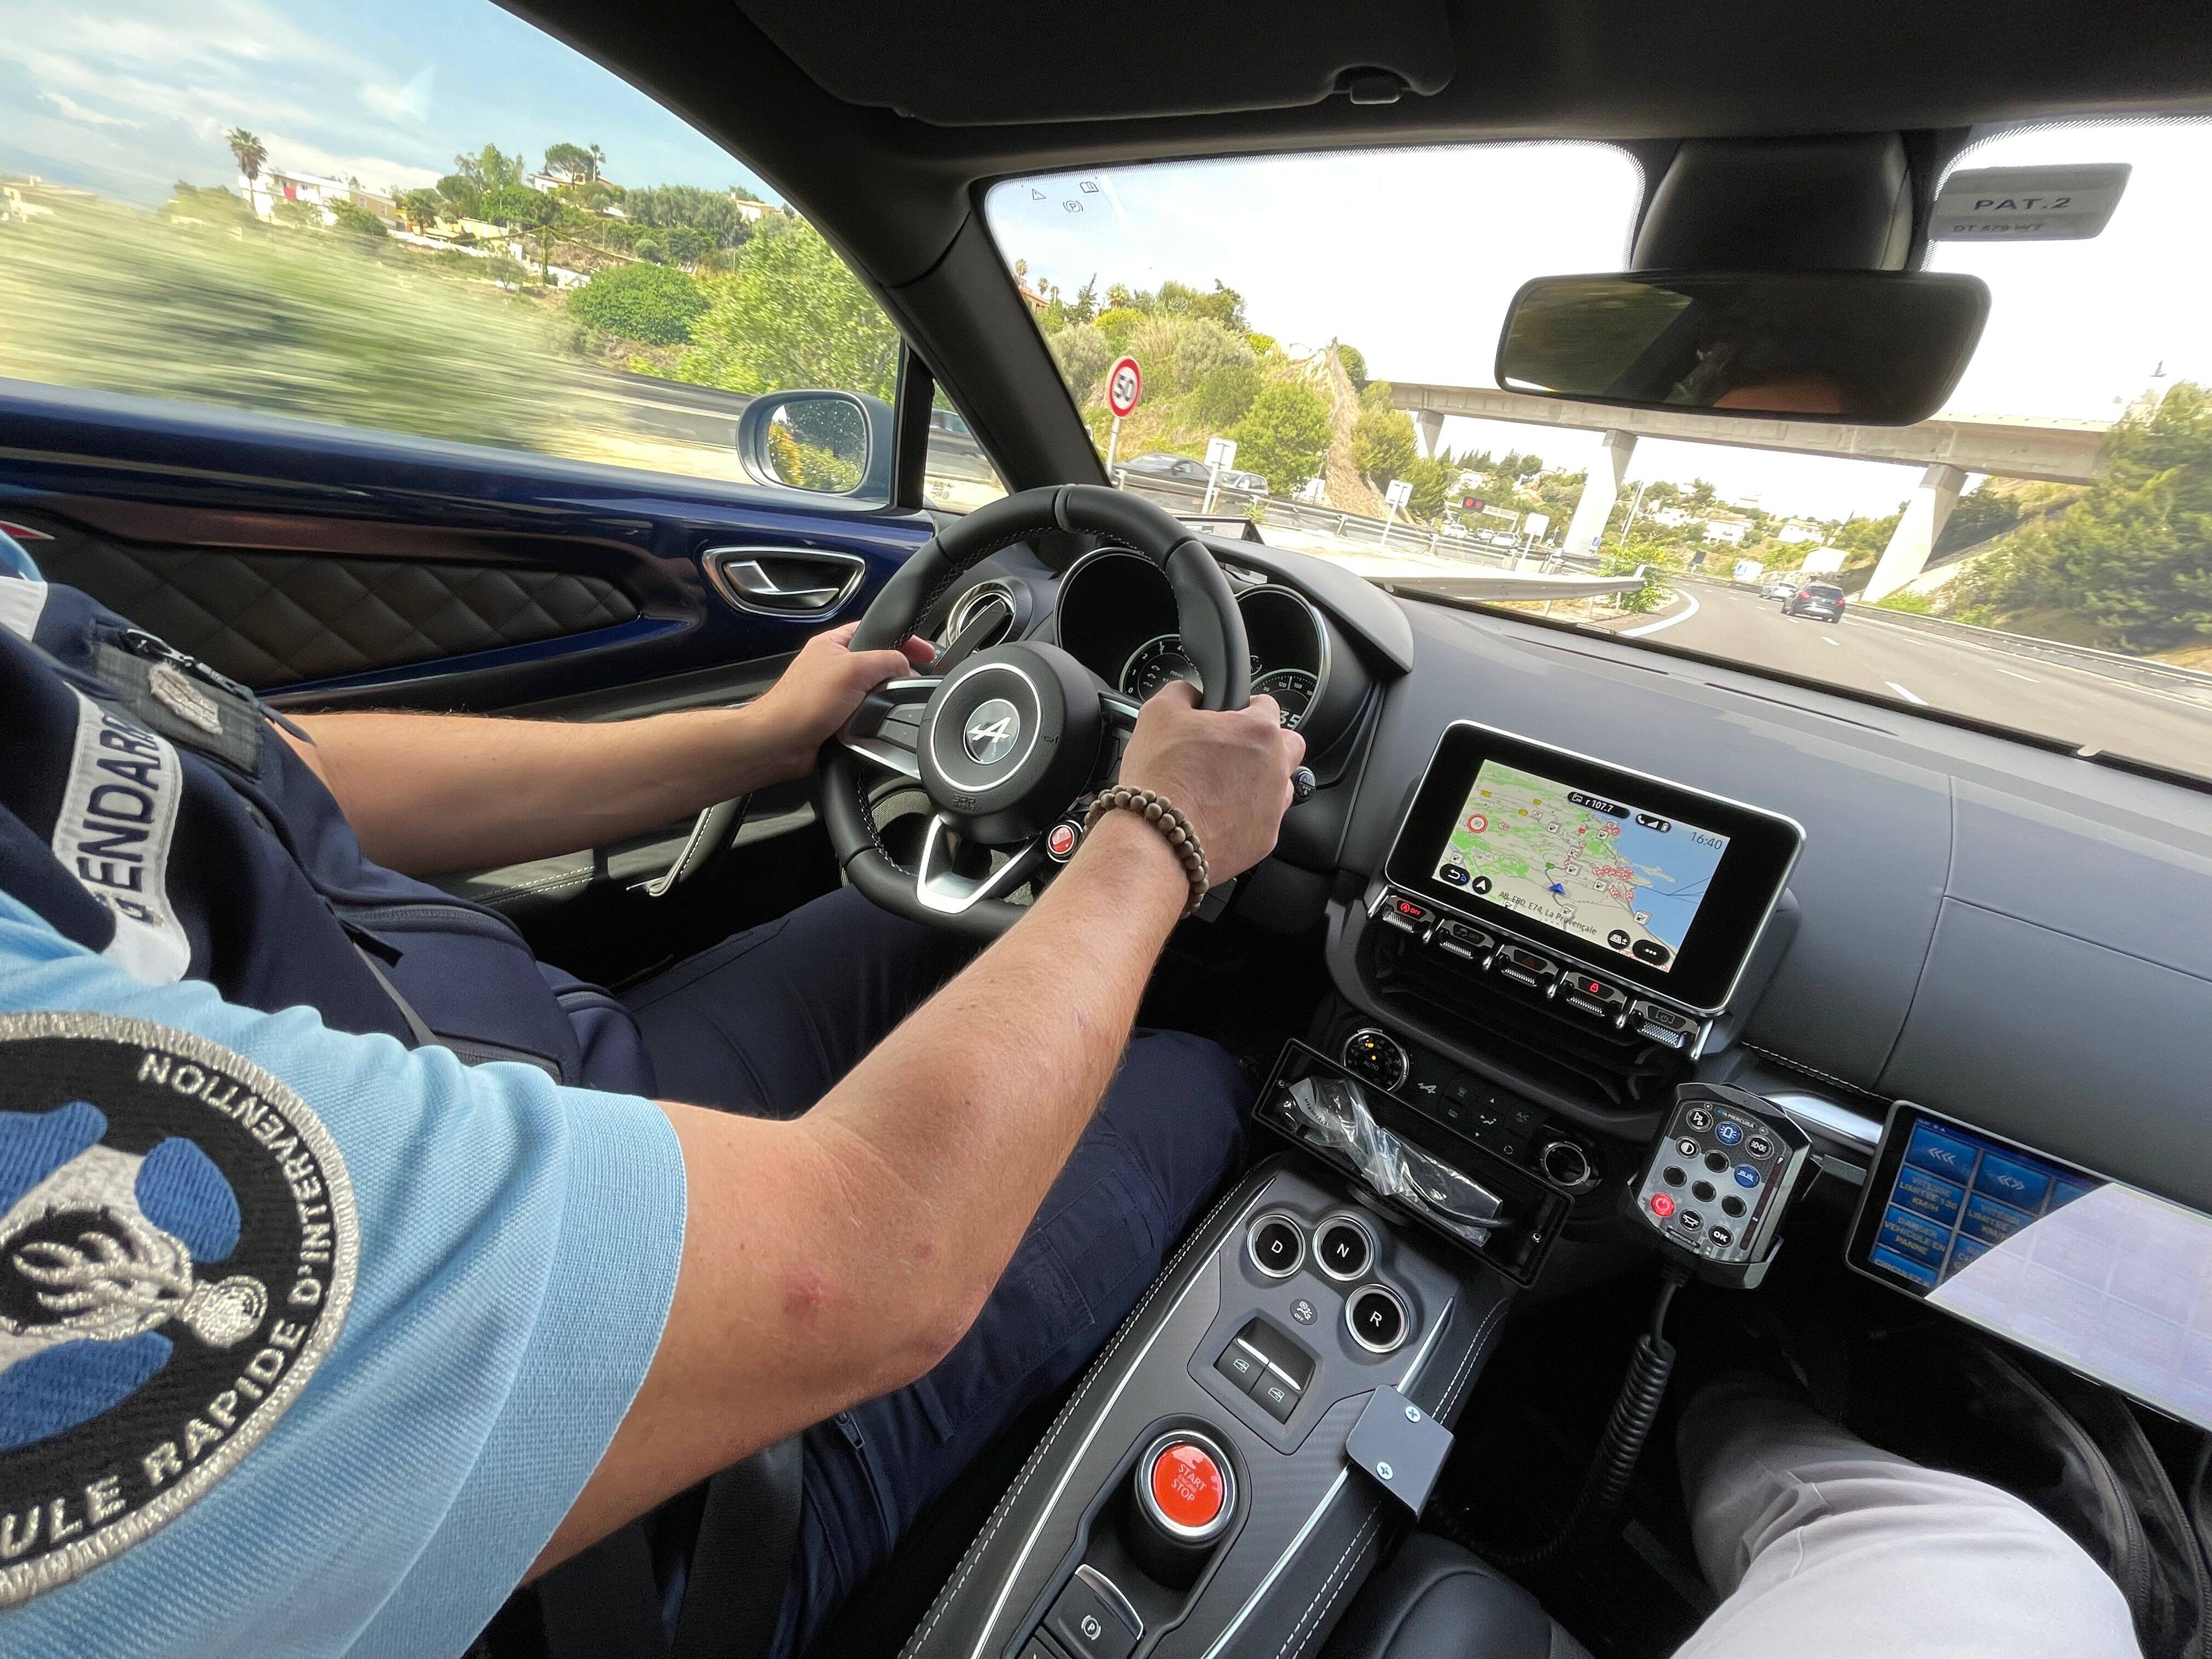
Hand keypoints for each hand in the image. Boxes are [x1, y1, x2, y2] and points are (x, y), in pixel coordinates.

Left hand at [750, 623, 933, 780]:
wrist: (780, 743)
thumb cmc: (801, 704)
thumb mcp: (853, 669)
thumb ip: (886, 660)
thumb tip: (905, 667)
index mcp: (832, 643)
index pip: (875, 631)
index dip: (903, 639)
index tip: (925, 652)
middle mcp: (832, 666)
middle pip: (877, 663)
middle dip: (893, 674)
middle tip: (908, 682)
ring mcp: (833, 693)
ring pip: (872, 692)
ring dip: (878, 701)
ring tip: (881, 707)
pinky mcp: (834, 718)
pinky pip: (863, 715)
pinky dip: (869, 720)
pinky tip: (867, 725)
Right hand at [1115, 681, 1304, 881]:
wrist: (1156, 840)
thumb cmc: (1160, 778)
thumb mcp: (1158, 712)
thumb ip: (1182, 692)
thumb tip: (1191, 693)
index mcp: (1258, 731)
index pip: (1267, 705)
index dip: (1243, 707)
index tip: (1228, 717)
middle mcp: (1276, 769)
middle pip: (1289, 746)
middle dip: (1267, 745)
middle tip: (1233, 751)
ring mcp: (1274, 807)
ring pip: (1282, 786)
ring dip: (1261, 782)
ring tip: (1225, 786)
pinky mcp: (1264, 840)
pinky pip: (1265, 821)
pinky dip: (1247, 817)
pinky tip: (1218, 815)